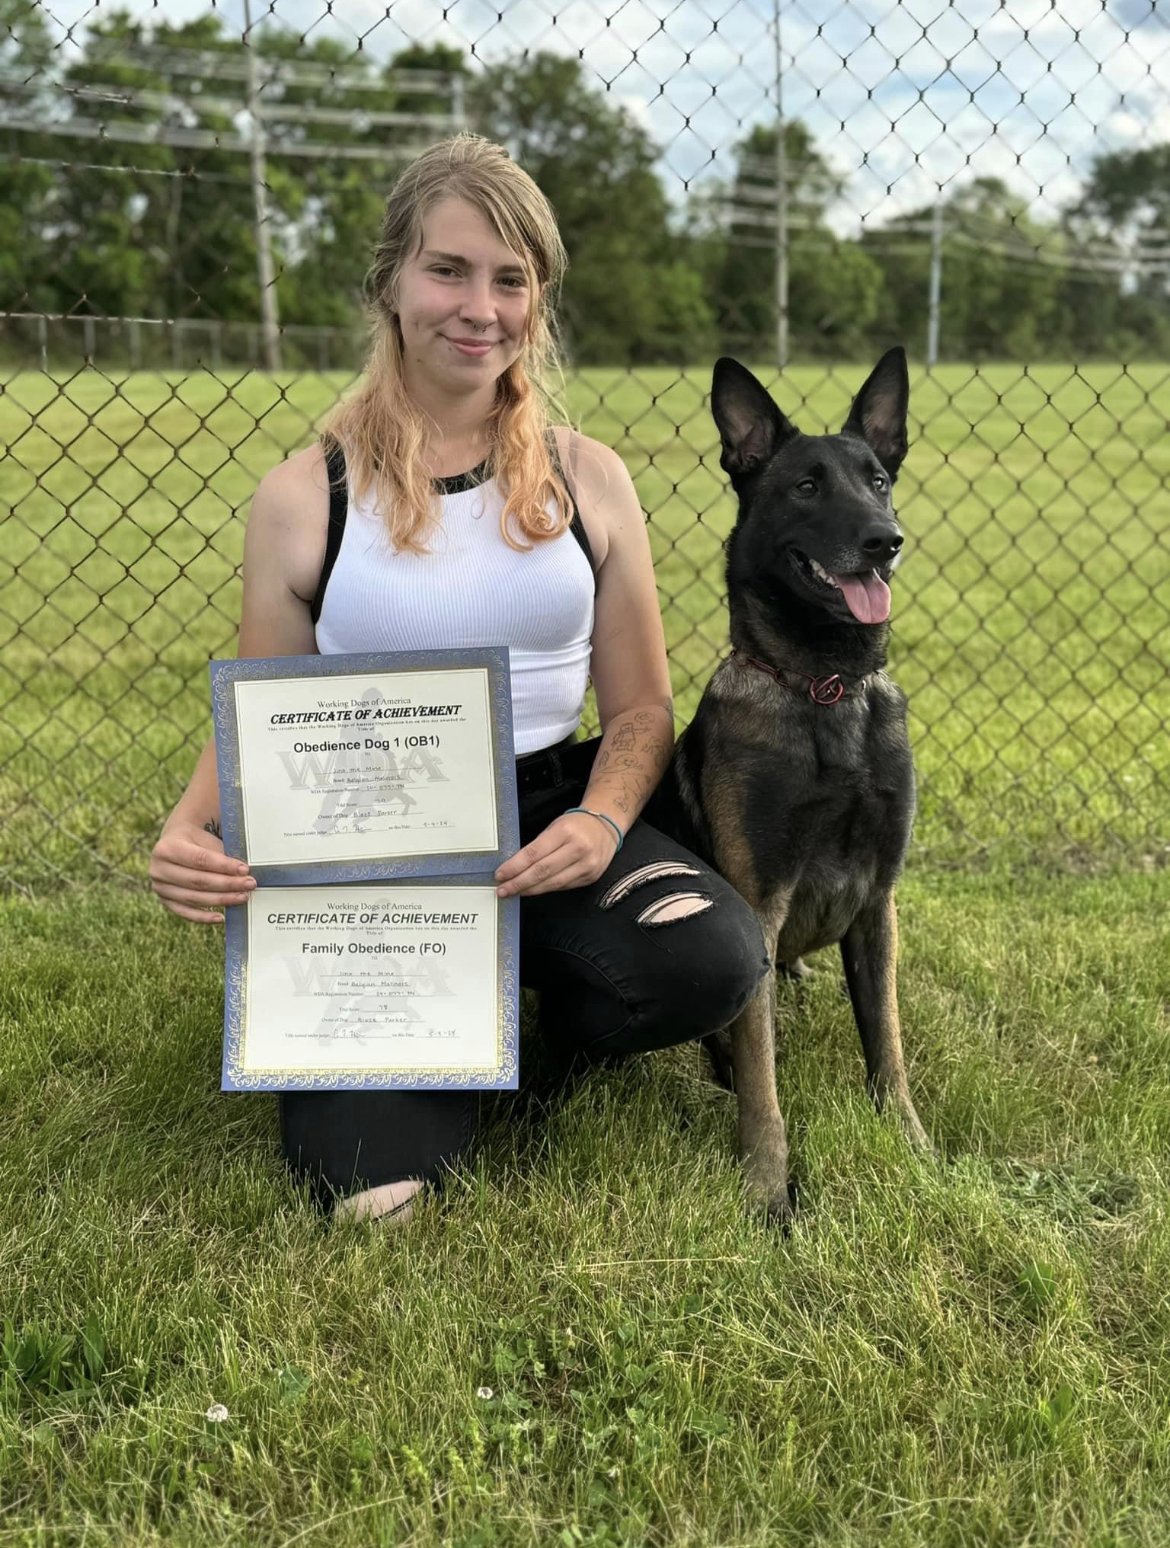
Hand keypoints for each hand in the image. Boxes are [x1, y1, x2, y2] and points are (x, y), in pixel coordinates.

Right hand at [149, 820, 255, 922]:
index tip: (245, 869)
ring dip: (221, 899)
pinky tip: (222, 917)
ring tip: (242, 897)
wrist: (177, 842)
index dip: (224, 866)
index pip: (200, 859)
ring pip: (194, 898)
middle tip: (249, 884)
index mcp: (167, 848)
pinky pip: (186, 912)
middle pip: (198, 880)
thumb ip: (222, 855)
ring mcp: (160, 887)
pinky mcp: (165, 901)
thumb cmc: (197, 840)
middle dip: (227, 884)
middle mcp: (158, 869)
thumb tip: (244, 873)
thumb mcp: (207, 840)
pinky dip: (204, 917)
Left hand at [494, 811, 619, 898]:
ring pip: (553, 883)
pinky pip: (564, 887)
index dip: (515, 866)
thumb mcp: (556, 826)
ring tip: (515, 892)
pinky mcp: (591, 877)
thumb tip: (515, 867)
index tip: (500, 874)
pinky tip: (534, 890)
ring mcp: (587, 865)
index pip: (534, 853)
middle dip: (519, 883)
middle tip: (503, 890)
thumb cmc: (576, 825)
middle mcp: (578, 849)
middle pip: (542, 871)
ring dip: (530, 890)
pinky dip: (546, 889)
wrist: (606, 827)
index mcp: (565, 831)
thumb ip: (538, 846)